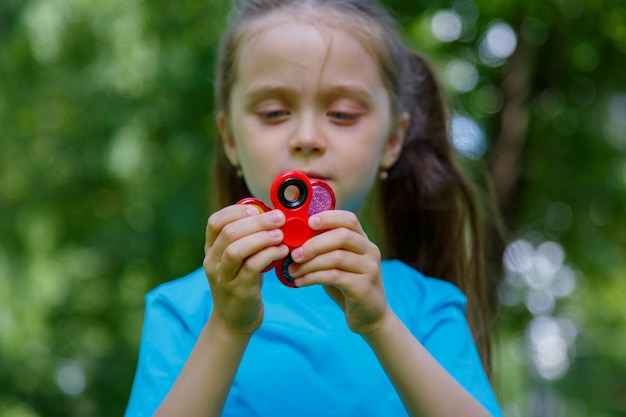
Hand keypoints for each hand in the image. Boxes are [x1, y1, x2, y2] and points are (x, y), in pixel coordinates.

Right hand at [203, 205, 288, 334]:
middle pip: (229, 233)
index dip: (236, 211)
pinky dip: (269, 255)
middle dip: (257, 222)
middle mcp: (213, 262)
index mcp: (211, 250)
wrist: (234, 321)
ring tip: (280, 235)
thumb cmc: (242, 283)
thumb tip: (271, 214)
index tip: (257, 210)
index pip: (215, 222)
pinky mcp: (239, 291)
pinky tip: (282, 251)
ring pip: (237, 249)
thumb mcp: (239, 259)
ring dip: (262, 238)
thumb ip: (248, 239)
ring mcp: (223, 278)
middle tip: (279, 218)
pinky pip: (252, 267)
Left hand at [287, 210, 389, 334]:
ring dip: (310, 263)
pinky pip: (335, 277)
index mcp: (363, 240)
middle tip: (293, 254)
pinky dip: (313, 277)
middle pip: (342, 236)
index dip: (328, 218)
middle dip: (314, 244)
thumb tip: (292, 239)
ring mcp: (369, 268)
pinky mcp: (364, 287)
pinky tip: (300, 282)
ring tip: (292, 270)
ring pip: (336, 257)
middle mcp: (370, 250)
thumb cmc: (347, 286)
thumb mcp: (337, 264)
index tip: (307, 223)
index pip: (349, 219)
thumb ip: (323, 250)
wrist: (369, 316)